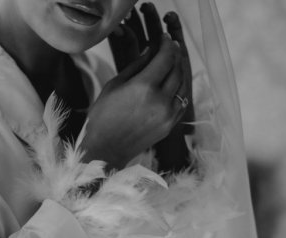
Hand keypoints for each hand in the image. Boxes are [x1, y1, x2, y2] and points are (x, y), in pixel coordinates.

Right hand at [80, 26, 186, 168]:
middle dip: (175, 55)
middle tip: (171, 47)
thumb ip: (134, 66)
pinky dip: (180, 90)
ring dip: (180, 71)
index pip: (165, 58)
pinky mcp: (170, 125)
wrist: (105, 150)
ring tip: (172, 64)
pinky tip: (173, 84)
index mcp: (143, 87)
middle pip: (177, 70)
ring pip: (183, 85)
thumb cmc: (102, 117)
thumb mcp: (113, 86)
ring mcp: (167, 114)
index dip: (168, 45)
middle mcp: (160, 100)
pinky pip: (182, 102)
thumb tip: (149, 50)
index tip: (166, 39)